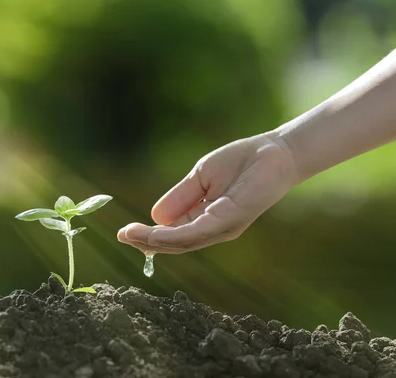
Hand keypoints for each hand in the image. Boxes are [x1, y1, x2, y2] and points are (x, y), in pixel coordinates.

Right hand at [117, 132, 299, 253]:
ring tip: (132, 236)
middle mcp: (214, 229)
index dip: (149, 236)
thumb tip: (154, 217)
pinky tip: (157, 233)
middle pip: (176, 243)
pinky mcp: (232, 218)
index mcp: (205, 219)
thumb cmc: (240, 163)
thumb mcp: (201, 179)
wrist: (274, 151)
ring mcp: (224, 226)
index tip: (124, 232)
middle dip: (146, 242)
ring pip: (185, 241)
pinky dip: (176, 235)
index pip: (173, 234)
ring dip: (156, 241)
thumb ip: (180, 197)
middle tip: (122, 236)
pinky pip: (200, 230)